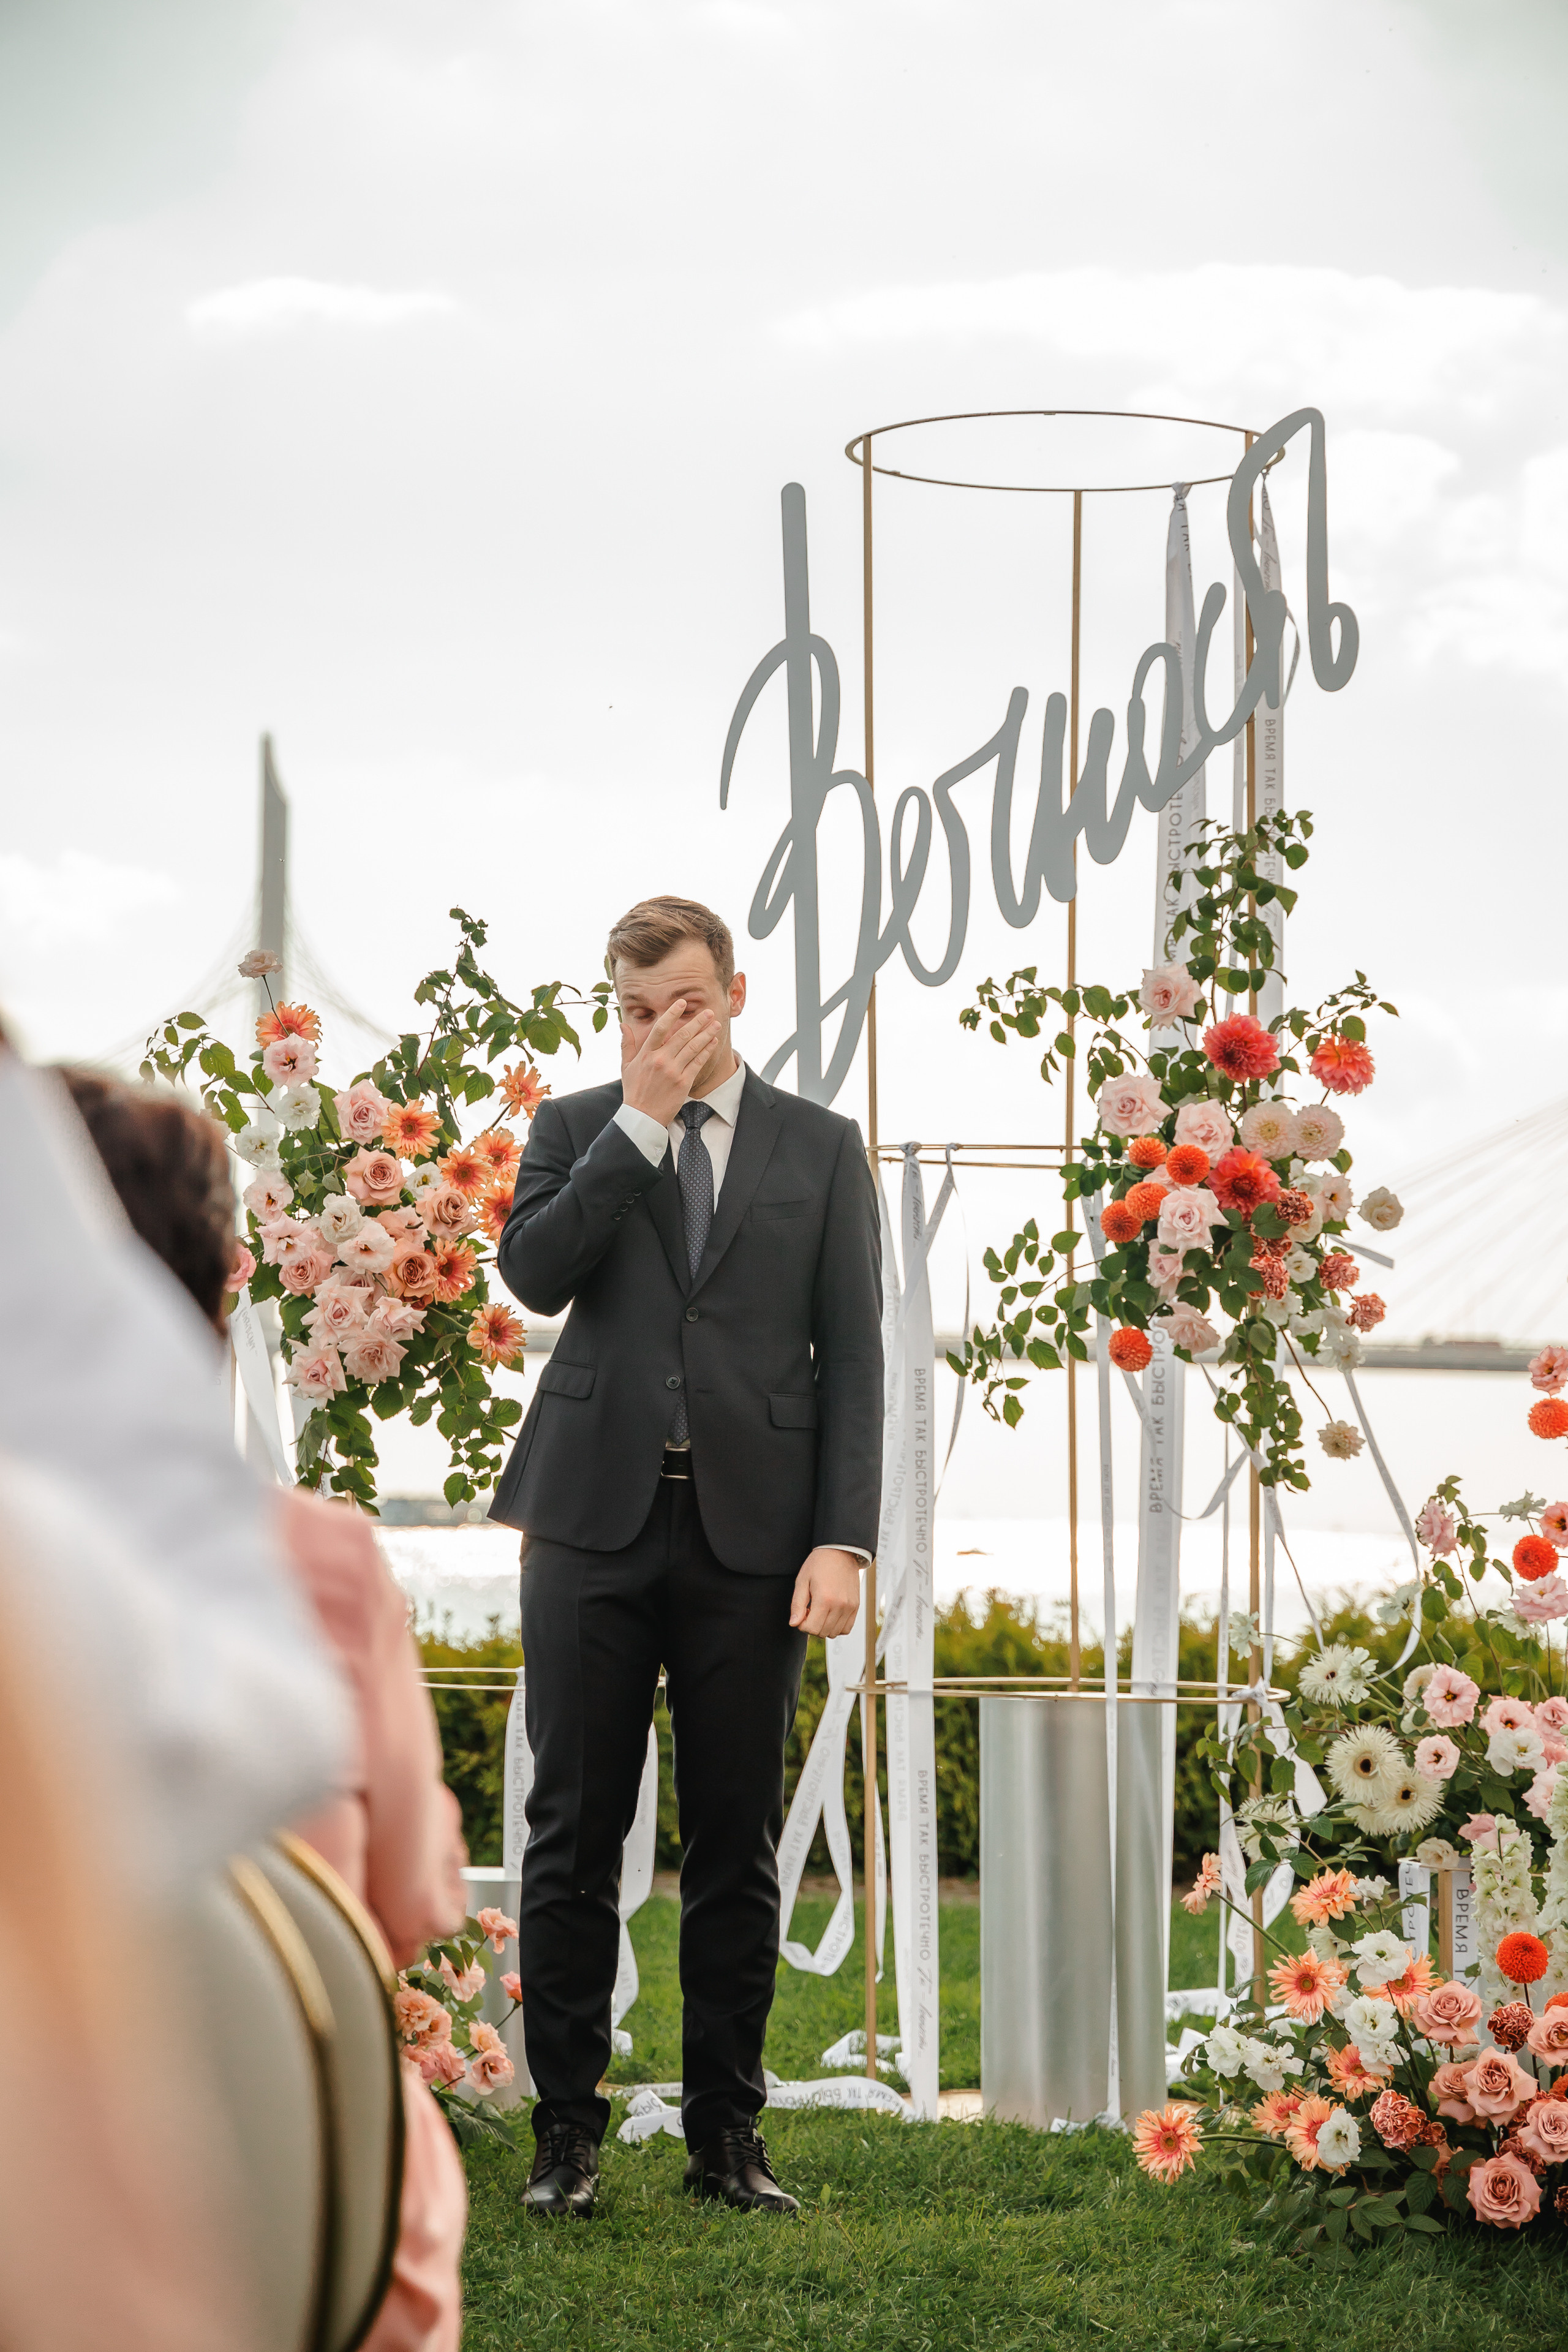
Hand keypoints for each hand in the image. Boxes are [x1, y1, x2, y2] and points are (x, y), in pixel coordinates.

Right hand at [620, 997, 719, 1127]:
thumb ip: (627, 1044)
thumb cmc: (634, 1090)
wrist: (643, 1117)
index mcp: (646, 1054)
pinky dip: (707, 1051)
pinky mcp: (684, 1082)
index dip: (672, 1013)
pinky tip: (713, 1042)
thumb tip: (623, 1024)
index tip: (682, 1003)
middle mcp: (661, 1060)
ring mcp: (673, 1071)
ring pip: (694, 1047)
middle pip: (683, 1035)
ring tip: (716, 1024)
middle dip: (698, 1022)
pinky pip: (698, 1063)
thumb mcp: (626, 1066)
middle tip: (708, 1012)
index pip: (661, 1028)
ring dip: (707, 1034)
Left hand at [789, 1547, 862, 1639]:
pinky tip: (830, 1615)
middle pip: (822, 1633)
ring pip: (834, 1633)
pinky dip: (837, 1627)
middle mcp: (839, 1606)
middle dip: (812, 1626)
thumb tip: (794, 1624)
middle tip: (810, 1610)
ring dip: (824, 1627)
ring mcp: (849, 1607)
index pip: (811, 1628)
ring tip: (820, 1611)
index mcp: (824, 1599)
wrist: (840, 1551)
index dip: (802, 1625)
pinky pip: (846, 1628)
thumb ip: (797, 1604)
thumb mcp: (802, 1580)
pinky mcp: (856, 1606)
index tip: (802, 1613)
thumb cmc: (819, 1564)